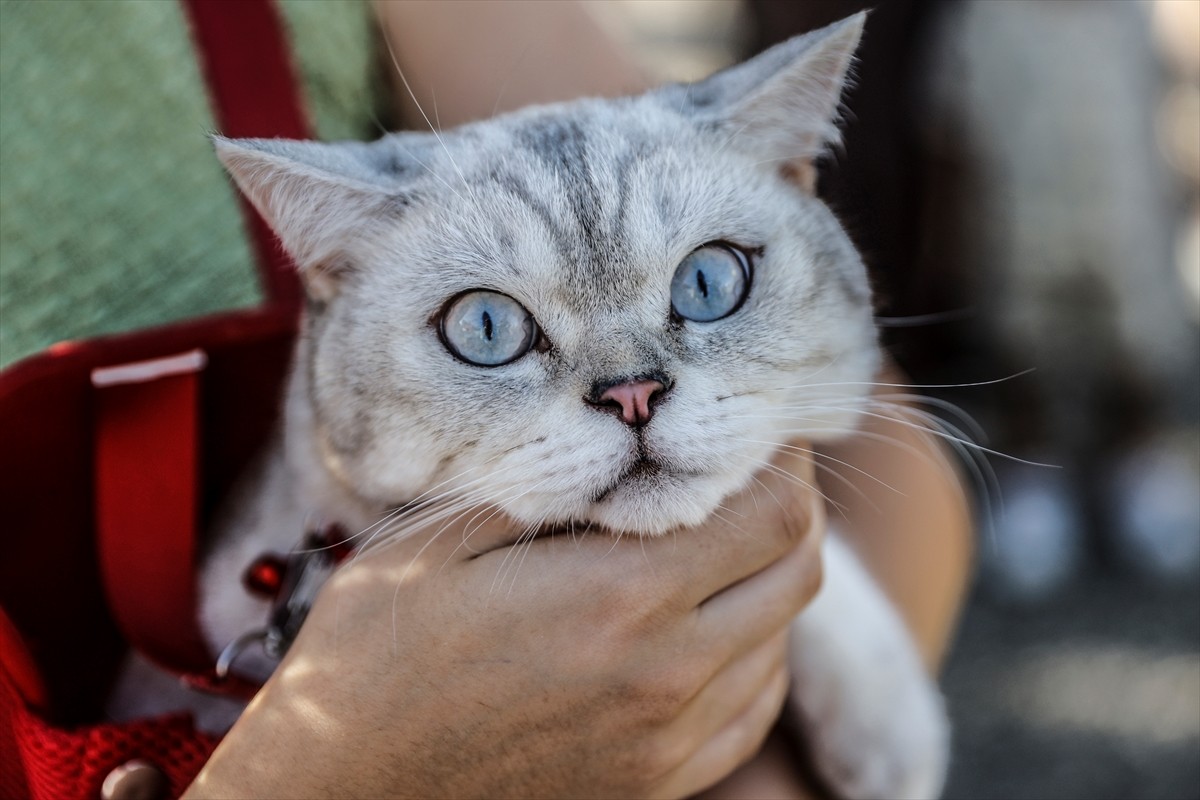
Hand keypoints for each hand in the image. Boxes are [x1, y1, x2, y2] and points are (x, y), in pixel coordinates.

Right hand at [185, 446, 823, 798]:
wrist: (342, 790)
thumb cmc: (374, 657)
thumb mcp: (441, 541)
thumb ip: (546, 488)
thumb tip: (623, 447)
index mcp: (619, 597)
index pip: (771, 515)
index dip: (780, 461)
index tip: (755, 436)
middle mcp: (666, 674)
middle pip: (796, 573)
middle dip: (788, 512)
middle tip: (746, 480)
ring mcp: (668, 742)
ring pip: (780, 642)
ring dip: (764, 582)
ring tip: (714, 548)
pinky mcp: (657, 785)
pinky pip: (750, 711)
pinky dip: (751, 657)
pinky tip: (707, 630)